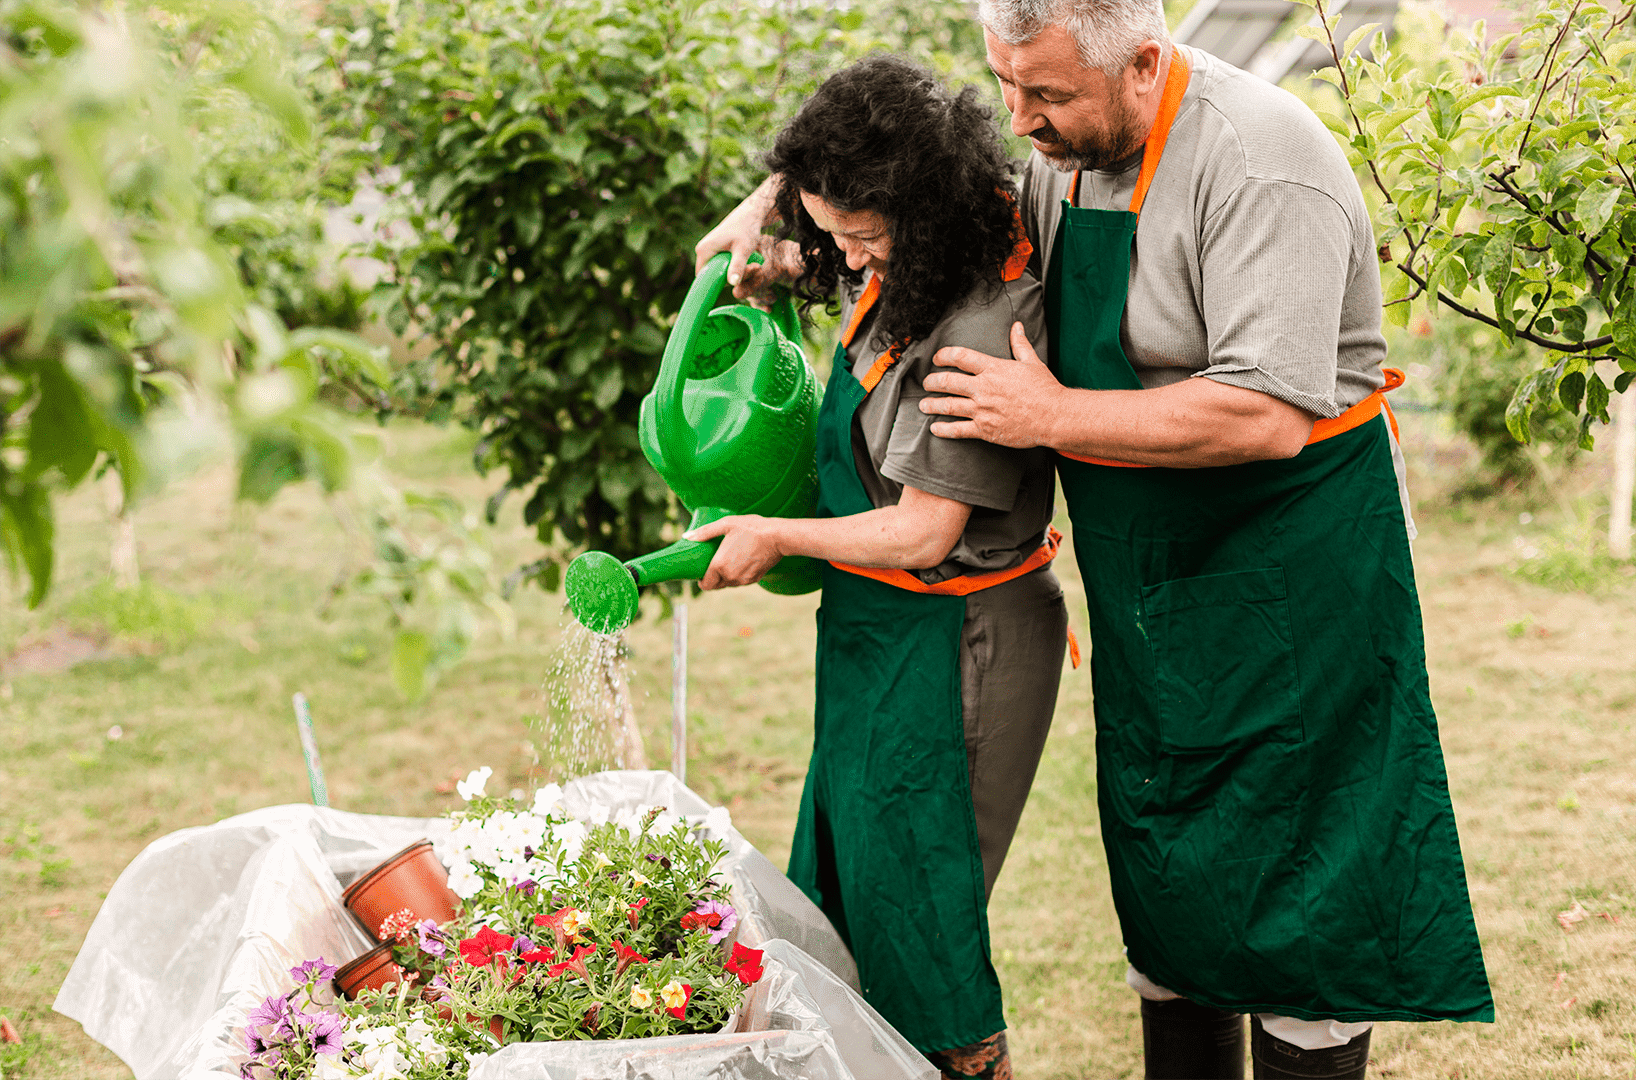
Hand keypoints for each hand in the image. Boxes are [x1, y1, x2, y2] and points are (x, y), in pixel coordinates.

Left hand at [684, 515, 784, 589]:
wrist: (777, 536)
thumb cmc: (751, 528)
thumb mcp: (726, 524)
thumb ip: (705, 532)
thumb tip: (686, 537)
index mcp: (720, 565)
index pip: (705, 585)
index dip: (701, 580)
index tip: (702, 572)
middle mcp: (731, 576)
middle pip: (716, 585)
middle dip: (713, 578)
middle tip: (714, 564)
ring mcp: (744, 580)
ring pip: (729, 584)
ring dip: (726, 576)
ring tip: (728, 560)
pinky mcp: (755, 579)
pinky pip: (741, 581)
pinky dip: (738, 574)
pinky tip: (741, 561)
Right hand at [693, 178, 799, 299]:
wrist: (751, 213)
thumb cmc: (748, 228)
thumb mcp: (744, 249)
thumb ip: (738, 266)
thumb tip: (732, 284)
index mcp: (703, 250)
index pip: (703, 279)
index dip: (717, 286)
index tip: (737, 284)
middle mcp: (702, 250)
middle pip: (711, 275)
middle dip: (729, 278)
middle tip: (750, 271)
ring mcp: (708, 249)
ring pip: (718, 270)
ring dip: (733, 272)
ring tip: (751, 265)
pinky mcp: (715, 249)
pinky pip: (721, 265)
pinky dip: (734, 266)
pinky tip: (747, 262)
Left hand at [919, 322, 1062, 447]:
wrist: (1054, 416)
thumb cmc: (1045, 389)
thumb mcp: (1032, 362)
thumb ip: (1019, 344)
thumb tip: (1017, 326)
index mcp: (993, 369)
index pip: (960, 357)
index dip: (944, 355)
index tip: (936, 358)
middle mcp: (983, 388)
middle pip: (948, 381)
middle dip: (932, 382)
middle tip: (926, 383)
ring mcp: (982, 410)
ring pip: (949, 406)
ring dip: (932, 404)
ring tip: (923, 404)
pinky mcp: (985, 429)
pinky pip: (958, 429)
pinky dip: (944, 429)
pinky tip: (935, 428)